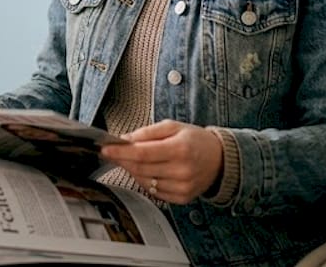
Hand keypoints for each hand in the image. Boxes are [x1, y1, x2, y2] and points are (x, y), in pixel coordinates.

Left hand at [99, 120, 223, 203]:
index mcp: (180, 149)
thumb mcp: (173, 127)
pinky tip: (150, 171)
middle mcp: (182, 171)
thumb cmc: (195, 140)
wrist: (220, 160)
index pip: (142, 154)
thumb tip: (124, 139)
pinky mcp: (182, 198)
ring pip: (145, 182)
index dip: (120, 152)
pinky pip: (154, 192)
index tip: (105, 149)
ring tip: (135, 159)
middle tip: (113, 152)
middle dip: (123, 160)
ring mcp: (182, 187)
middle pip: (140, 169)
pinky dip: (146, 181)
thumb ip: (147, 132)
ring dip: (134, 171)